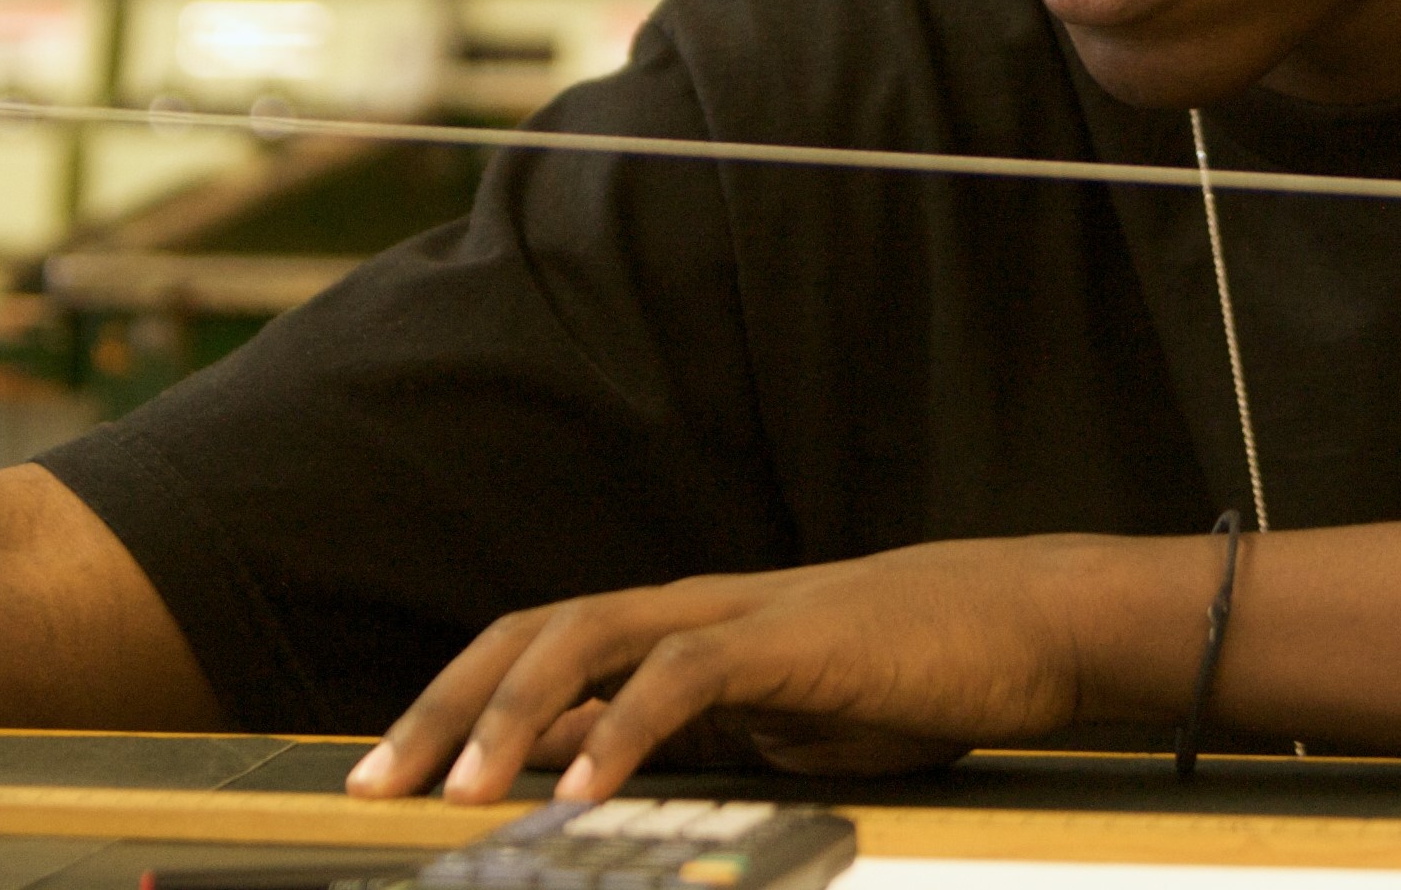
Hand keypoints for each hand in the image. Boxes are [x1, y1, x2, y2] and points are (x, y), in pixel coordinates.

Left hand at [344, 535, 1134, 803]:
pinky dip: (619, 729)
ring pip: (583, 638)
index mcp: (684, 632)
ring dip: (508, 712)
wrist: (1026, 622)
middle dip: (444, 707)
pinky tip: (579, 788)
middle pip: (532, 635)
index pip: (540, 655)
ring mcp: (734, 617)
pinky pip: (679, 676)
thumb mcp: (782, 722)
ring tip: (461, 789)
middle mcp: (690, 610)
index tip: (386, 779)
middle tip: (374, 784)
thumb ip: (694, 741)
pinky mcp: (785, 640)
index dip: (455, 710)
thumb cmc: (914, 673)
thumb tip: (600, 782)